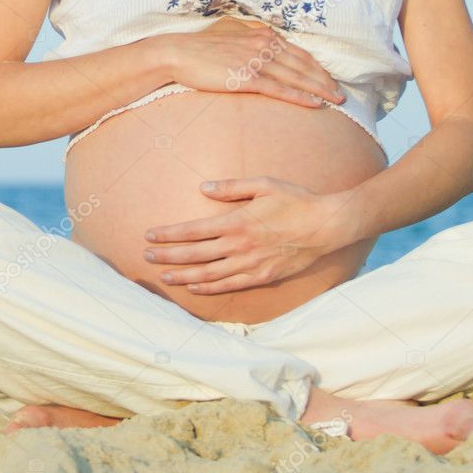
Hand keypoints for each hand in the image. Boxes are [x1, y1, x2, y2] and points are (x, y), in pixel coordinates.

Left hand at [142, 176, 353, 293]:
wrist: (325, 226)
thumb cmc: (295, 201)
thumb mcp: (264, 184)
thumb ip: (232, 187)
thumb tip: (203, 187)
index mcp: (237, 222)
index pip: (193, 230)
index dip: (168, 234)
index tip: (150, 235)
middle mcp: (239, 246)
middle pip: (195, 254)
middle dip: (168, 256)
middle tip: (146, 257)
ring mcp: (250, 264)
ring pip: (208, 274)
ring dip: (183, 275)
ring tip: (163, 276)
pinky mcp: (261, 276)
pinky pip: (229, 286)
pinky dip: (209, 288)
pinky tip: (194, 287)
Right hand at [163, 16, 346, 107]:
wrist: (178, 53)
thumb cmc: (201, 47)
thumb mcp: (231, 34)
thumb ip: (251, 37)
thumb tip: (264, 40)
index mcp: (262, 35)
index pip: (298, 52)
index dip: (317, 67)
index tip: (329, 78)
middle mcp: (264, 45)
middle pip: (303, 65)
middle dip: (324, 80)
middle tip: (340, 94)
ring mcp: (256, 61)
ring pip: (296, 77)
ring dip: (319, 90)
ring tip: (335, 101)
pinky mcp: (247, 78)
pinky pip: (280, 89)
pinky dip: (300, 97)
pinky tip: (315, 104)